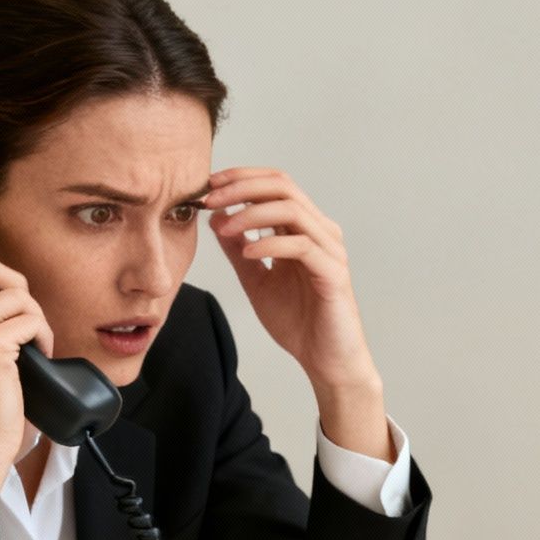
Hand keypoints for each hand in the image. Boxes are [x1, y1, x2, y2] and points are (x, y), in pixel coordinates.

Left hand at [206, 167, 390, 458]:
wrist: (326, 361)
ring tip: (224, 226)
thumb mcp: (256, 280)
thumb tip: (217, 218)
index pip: (274, 185)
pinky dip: (270, 242)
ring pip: (291, 209)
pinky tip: (247, 251)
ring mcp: (330, 251)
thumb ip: (238, 250)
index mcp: (304, 230)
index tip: (207, 186)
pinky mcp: (333, 273)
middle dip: (241, 186)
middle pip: (283, 186)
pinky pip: (301, 245)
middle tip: (209, 199)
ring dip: (251, 212)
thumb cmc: (300, 323)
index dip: (240, 178)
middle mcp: (321, 233)